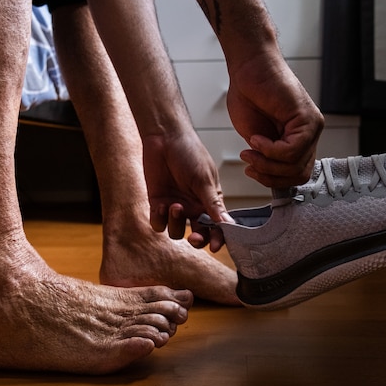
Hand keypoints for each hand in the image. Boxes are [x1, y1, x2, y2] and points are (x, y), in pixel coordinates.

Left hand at [142, 130, 232, 250]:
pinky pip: (158, 223)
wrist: (165, 138)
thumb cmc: (190, 153)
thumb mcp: (204, 179)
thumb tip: (227, 224)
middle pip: (198, 236)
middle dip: (198, 241)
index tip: (217, 247)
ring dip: (176, 223)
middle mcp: (194, 207)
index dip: (219, 239)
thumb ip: (213, 203)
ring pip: (176, 232)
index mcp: (210, 202)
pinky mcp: (158, 203)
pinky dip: (159, 218)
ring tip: (174, 206)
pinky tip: (161, 204)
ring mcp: (175, 207)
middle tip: (194, 238)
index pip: (218, 227)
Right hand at [225, 61, 323, 187]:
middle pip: (299, 175)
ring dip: (266, 163)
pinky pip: (292, 151)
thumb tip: (271, 177)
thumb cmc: (249, 96)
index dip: (273, 180)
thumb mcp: (256, 138)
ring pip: (295, 166)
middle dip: (269, 176)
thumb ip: (268, 158)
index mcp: (298, 140)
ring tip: (250, 149)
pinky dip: (270, 150)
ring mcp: (312, 127)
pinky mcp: (308, 119)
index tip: (251, 169)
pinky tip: (257, 139)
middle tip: (249, 163)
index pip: (296, 175)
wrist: (249, 68)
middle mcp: (309, 135)